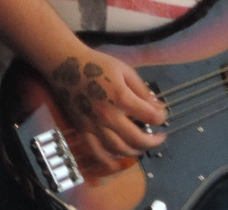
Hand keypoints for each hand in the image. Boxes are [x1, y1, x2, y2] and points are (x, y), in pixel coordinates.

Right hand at [44, 47, 165, 175]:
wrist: (66, 65)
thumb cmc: (97, 65)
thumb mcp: (125, 71)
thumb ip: (142, 91)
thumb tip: (158, 108)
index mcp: (121, 98)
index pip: (150, 116)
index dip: (161, 118)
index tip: (161, 115)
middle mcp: (109, 116)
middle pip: (138, 139)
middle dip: (153, 141)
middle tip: (159, 138)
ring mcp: (95, 125)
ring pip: (120, 149)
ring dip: (135, 151)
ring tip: (141, 146)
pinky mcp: (83, 130)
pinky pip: (97, 152)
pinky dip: (109, 162)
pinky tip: (118, 164)